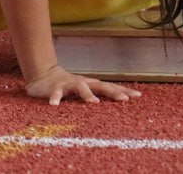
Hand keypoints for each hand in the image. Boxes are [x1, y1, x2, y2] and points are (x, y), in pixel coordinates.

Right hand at [25, 65, 141, 104]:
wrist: (44, 75)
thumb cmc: (68, 86)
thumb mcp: (84, 90)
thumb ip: (97, 95)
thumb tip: (116, 103)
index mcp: (91, 85)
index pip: (111, 87)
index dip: (124, 91)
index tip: (138, 96)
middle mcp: (83, 83)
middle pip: (101, 86)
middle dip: (113, 92)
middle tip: (125, 100)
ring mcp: (69, 84)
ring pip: (80, 88)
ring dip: (88, 95)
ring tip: (94, 103)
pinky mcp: (55, 88)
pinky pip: (56, 94)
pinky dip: (56, 99)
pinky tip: (54, 106)